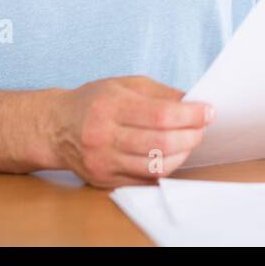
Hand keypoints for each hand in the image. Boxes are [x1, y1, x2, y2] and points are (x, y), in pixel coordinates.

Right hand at [50, 75, 211, 187]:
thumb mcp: (125, 84)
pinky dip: (163, 169)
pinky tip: (171, 155)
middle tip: (202, 128)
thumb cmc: (94, 101)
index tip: (208, 111)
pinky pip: (144, 181)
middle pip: (160, 144)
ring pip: (155, 167)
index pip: (160, 115)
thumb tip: (193, 102)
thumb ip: (160, 93)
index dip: (190, 115)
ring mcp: (103, 162)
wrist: (56, 127)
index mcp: (110, 106)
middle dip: (190, 136)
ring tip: (189, 141)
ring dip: (181, 154)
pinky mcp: (104, 180)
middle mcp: (104, 136)